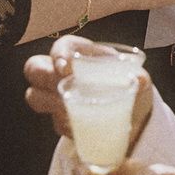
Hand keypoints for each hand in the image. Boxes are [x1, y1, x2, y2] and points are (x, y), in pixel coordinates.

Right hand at [25, 35, 160, 147]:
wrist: (133, 115)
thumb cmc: (129, 86)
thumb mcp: (137, 79)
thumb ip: (138, 77)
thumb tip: (140, 79)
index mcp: (81, 53)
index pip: (61, 46)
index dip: (58, 54)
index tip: (65, 67)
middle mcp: (62, 72)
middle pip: (34, 68)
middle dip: (44, 78)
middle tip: (62, 89)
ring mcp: (57, 95)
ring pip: (35, 96)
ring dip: (50, 104)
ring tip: (71, 111)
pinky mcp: (60, 118)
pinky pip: (54, 122)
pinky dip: (65, 126)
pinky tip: (80, 129)